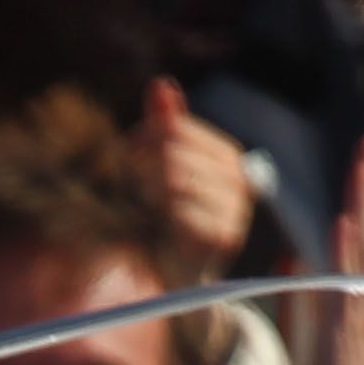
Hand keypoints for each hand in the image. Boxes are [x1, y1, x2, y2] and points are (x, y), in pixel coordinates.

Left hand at [131, 79, 253, 277]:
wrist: (180, 280)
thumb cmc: (168, 221)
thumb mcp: (165, 169)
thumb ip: (165, 127)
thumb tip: (160, 84)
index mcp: (227, 155)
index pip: (174, 129)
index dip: (140, 141)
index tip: (124, 157)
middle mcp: (239, 178)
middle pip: (172, 151)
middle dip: (139, 166)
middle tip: (124, 184)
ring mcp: (234, 208)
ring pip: (175, 179)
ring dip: (145, 192)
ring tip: (138, 205)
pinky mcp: (222, 237)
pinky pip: (181, 212)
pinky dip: (159, 217)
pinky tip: (153, 225)